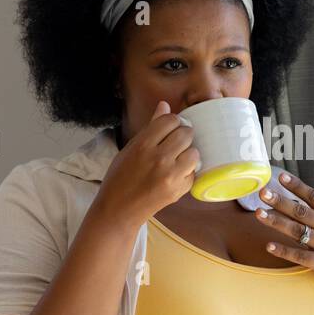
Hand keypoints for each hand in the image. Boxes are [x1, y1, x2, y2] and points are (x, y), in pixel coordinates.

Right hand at [94, 101, 199, 228]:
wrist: (119, 210)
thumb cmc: (120, 176)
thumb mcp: (130, 148)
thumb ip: (151, 127)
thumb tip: (165, 104)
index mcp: (143, 145)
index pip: (170, 120)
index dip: (172, 122)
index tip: (169, 129)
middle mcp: (158, 158)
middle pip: (186, 134)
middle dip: (183, 135)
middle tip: (175, 143)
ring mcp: (170, 176)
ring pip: (194, 152)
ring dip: (188, 153)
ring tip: (177, 159)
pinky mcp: (179, 190)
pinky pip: (194, 173)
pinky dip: (188, 172)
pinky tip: (175, 174)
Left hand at [253, 170, 313, 305]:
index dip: (298, 187)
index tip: (281, 177)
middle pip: (303, 211)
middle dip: (281, 201)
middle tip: (262, 192)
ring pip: (298, 231)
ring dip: (277, 222)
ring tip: (259, 213)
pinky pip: (301, 256)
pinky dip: (285, 251)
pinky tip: (269, 246)